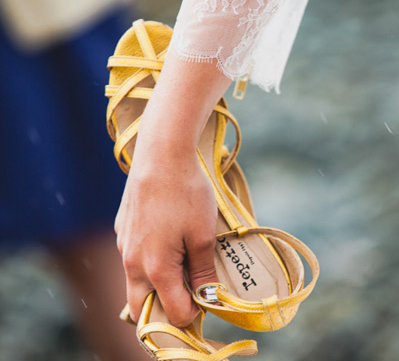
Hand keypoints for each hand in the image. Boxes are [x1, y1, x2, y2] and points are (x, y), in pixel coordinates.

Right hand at [113, 52, 231, 326]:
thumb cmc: (187, 194)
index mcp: (155, 268)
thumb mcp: (204, 234)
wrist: (162, 155)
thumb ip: (203, 271)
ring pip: (135, 282)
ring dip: (156, 285)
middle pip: (142, 307)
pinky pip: (132, 258)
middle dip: (165, 309)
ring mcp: (123, 245)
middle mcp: (132, 262)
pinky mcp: (121, 230)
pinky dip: (148, 262)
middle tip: (190, 294)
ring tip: (184, 263)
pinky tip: (168, 239)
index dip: (193, 313)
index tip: (207, 299)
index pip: (172, 313)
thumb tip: (207, 297)